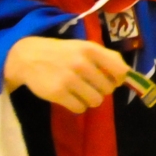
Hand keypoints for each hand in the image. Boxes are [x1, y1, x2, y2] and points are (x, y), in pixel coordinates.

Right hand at [4, 36, 128, 113]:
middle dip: (100, 89)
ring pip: (96, 101)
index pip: (120, 71)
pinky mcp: (58, 93)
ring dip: (89, 99)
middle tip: (88, 84)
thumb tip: (128, 74)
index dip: (119, 79)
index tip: (112, 80)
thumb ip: (106, 57)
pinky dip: (77, 106)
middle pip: (108, 89)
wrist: (28, 57)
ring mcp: (69, 79)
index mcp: (91, 49)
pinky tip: (69, 97)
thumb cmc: (61, 52)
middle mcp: (82, 63)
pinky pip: (80, 109)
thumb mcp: (83, 46)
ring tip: (79, 91)